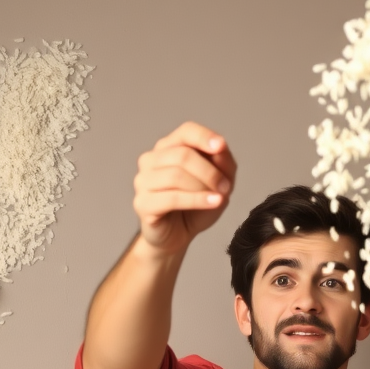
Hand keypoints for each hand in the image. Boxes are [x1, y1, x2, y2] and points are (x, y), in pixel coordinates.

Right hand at [132, 121, 236, 255]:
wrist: (178, 237)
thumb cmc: (196, 208)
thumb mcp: (218, 185)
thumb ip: (223, 164)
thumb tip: (221, 148)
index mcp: (168, 148)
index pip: (186, 132)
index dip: (204, 137)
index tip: (221, 146)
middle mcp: (151, 160)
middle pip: (182, 155)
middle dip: (210, 171)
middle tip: (226, 187)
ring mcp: (143, 181)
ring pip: (176, 175)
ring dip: (204, 187)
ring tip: (220, 198)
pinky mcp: (143, 203)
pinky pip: (172, 197)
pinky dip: (197, 199)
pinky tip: (213, 202)